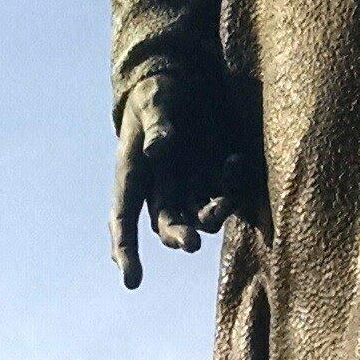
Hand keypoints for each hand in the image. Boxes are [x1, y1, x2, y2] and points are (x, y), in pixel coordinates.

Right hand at [111, 105, 249, 287]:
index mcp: (134, 175)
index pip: (124, 219)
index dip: (126, 250)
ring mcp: (191, 185)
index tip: (132, 280)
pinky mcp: (217, 176)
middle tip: (190, 244)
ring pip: (202, 217)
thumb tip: (158, 151)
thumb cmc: (159, 92)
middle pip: (167, 225)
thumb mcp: (154, 101)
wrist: (186, 80)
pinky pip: (228, 193)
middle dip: (178, 237)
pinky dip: (234, 184)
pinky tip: (236, 162)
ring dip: (213, 216)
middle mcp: (162, 189)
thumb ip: (158, 125)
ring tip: (225, 200)